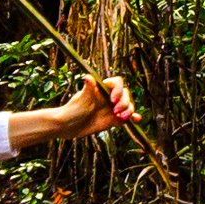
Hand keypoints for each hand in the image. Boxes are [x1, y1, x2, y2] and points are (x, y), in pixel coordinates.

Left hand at [15, 76, 133, 149]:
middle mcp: (109, 97)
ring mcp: (112, 108)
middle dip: (124, 102)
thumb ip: (88, 90)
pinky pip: (126, 117)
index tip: (113, 100)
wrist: (68, 127)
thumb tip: (88, 77)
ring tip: (121, 118)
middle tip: (115, 112)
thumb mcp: (80, 101)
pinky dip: (133, 117)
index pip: (117, 83)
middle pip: (125, 94)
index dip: (118, 90)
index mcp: (102, 89)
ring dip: (129, 110)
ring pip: (127, 105)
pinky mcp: (114, 119)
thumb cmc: (72, 111)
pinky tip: (137, 120)